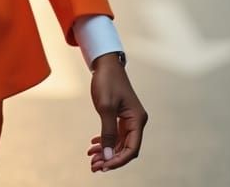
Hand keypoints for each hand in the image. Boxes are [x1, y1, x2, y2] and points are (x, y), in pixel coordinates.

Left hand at [88, 53, 147, 172]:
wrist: (105, 63)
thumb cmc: (107, 81)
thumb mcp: (106, 107)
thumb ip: (108, 132)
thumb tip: (109, 155)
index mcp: (137, 120)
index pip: (132, 148)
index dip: (119, 160)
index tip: (104, 166)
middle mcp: (136, 121)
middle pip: (126, 148)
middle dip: (110, 158)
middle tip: (94, 165)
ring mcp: (129, 119)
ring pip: (119, 143)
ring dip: (106, 151)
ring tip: (91, 158)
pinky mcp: (121, 116)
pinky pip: (115, 134)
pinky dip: (105, 140)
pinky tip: (94, 144)